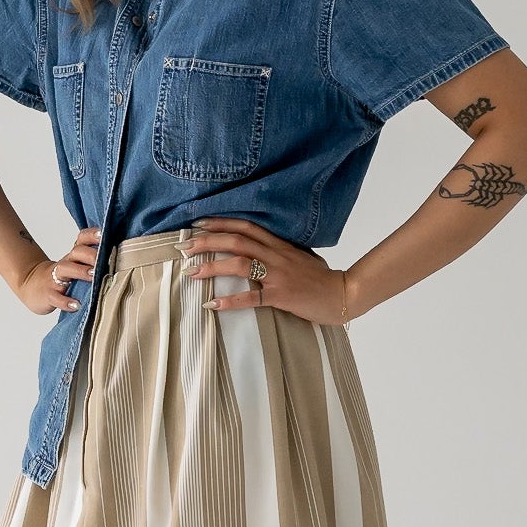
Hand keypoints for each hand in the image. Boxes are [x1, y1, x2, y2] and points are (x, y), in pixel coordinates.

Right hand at [17, 226, 101, 313]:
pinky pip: (56, 297)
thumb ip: (93, 263)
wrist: (32, 286)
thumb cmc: (62, 278)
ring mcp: (55, 279)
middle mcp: (65, 264)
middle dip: (90, 254)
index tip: (103, 234)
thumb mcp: (75, 267)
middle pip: (76, 252)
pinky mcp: (48, 294)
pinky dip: (66, 301)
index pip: (81, 240)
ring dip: (80, 271)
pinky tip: (76, 305)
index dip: (91, 235)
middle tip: (103, 260)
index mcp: (73, 257)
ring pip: (65, 269)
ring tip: (94, 276)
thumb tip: (121, 262)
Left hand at [182, 218, 351, 322]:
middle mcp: (276, 255)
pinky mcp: (281, 296)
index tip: (198, 223)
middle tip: (183, 246)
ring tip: (191, 272)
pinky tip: (212, 304)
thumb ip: (278, 251)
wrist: (343, 294)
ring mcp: (278, 275)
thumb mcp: (299, 257)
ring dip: (212, 267)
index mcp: (279, 245)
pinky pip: (251, 297)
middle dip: (207, 241)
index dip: (220, 222)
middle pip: (236, 241)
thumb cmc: (320, 278)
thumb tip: (258, 249)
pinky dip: (230, 301)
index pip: (245, 227)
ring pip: (239, 264)